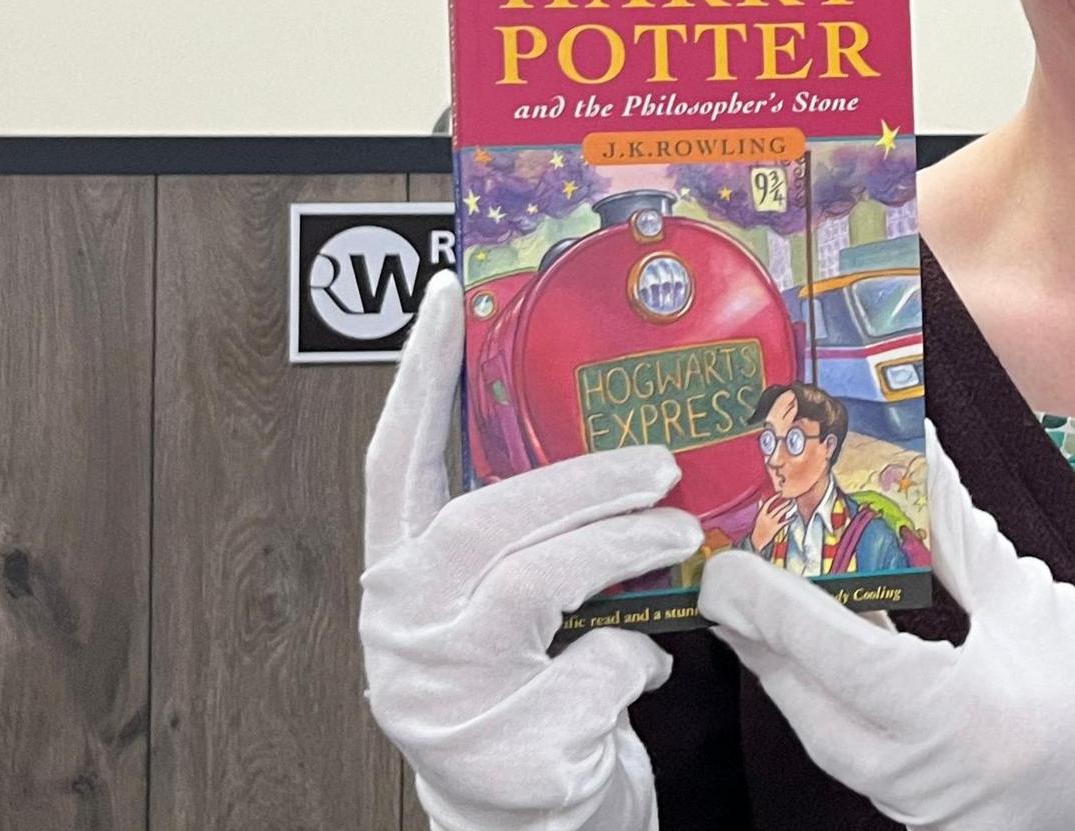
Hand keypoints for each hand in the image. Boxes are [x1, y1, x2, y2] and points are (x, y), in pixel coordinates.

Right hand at [361, 271, 704, 830]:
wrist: (523, 828)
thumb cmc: (525, 700)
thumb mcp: (505, 611)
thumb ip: (524, 539)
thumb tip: (612, 441)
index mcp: (398, 582)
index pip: (394, 464)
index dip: (418, 380)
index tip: (446, 297)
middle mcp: (400, 634)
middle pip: (481, 524)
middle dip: (581, 481)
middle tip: (658, 462)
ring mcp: (442, 698)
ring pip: (534, 590)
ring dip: (623, 549)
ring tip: (680, 533)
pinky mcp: (503, 754)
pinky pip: (592, 673)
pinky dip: (634, 664)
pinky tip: (642, 670)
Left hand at [697, 425, 1074, 830]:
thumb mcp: (1031, 600)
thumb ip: (954, 531)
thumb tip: (911, 450)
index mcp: (966, 713)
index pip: (841, 657)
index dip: (774, 609)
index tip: (728, 569)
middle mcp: (936, 778)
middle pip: (811, 711)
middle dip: (763, 645)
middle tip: (732, 584)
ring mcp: (933, 816)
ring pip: (830, 744)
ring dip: (796, 678)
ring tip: (771, 614)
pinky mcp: (935, 828)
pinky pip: (865, 766)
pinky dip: (840, 712)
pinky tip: (831, 666)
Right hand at [748, 494, 793, 556]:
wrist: (757, 541)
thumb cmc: (758, 529)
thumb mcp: (758, 518)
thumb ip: (760, 508)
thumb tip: (761, 500)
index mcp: (761, 514)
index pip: (768, 503)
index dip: (774, 497)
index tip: (780, 493)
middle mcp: (766, 517)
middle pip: (777, 508)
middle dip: (785, 502)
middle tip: (791, 498)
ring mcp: (772, 523)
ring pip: (781, 513)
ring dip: (788, 507)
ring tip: (793, 504)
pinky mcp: (776, 528)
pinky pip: (784, 522)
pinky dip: (790, 519)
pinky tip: (794, 517)